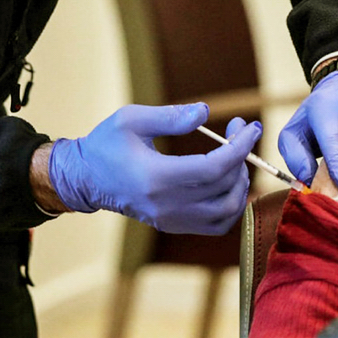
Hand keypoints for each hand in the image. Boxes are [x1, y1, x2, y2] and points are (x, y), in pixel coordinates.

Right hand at [49, 104, 255, 234]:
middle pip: (225, 189)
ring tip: (234, 157)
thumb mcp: (131, 119)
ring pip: (227, 212)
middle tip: (238, 132)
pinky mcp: (173, 225)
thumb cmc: (106, 144)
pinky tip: (228, 180)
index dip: (240, 148)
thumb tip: (205, 112)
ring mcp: (171, 219)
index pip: (214, 169)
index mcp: (156, 177)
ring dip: (240, 183)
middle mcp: (167, 204)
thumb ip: (170, 116)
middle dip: (242, 157)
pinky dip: (232, 205)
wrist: (86, 179)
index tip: (250, 127)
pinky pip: (216, 224)